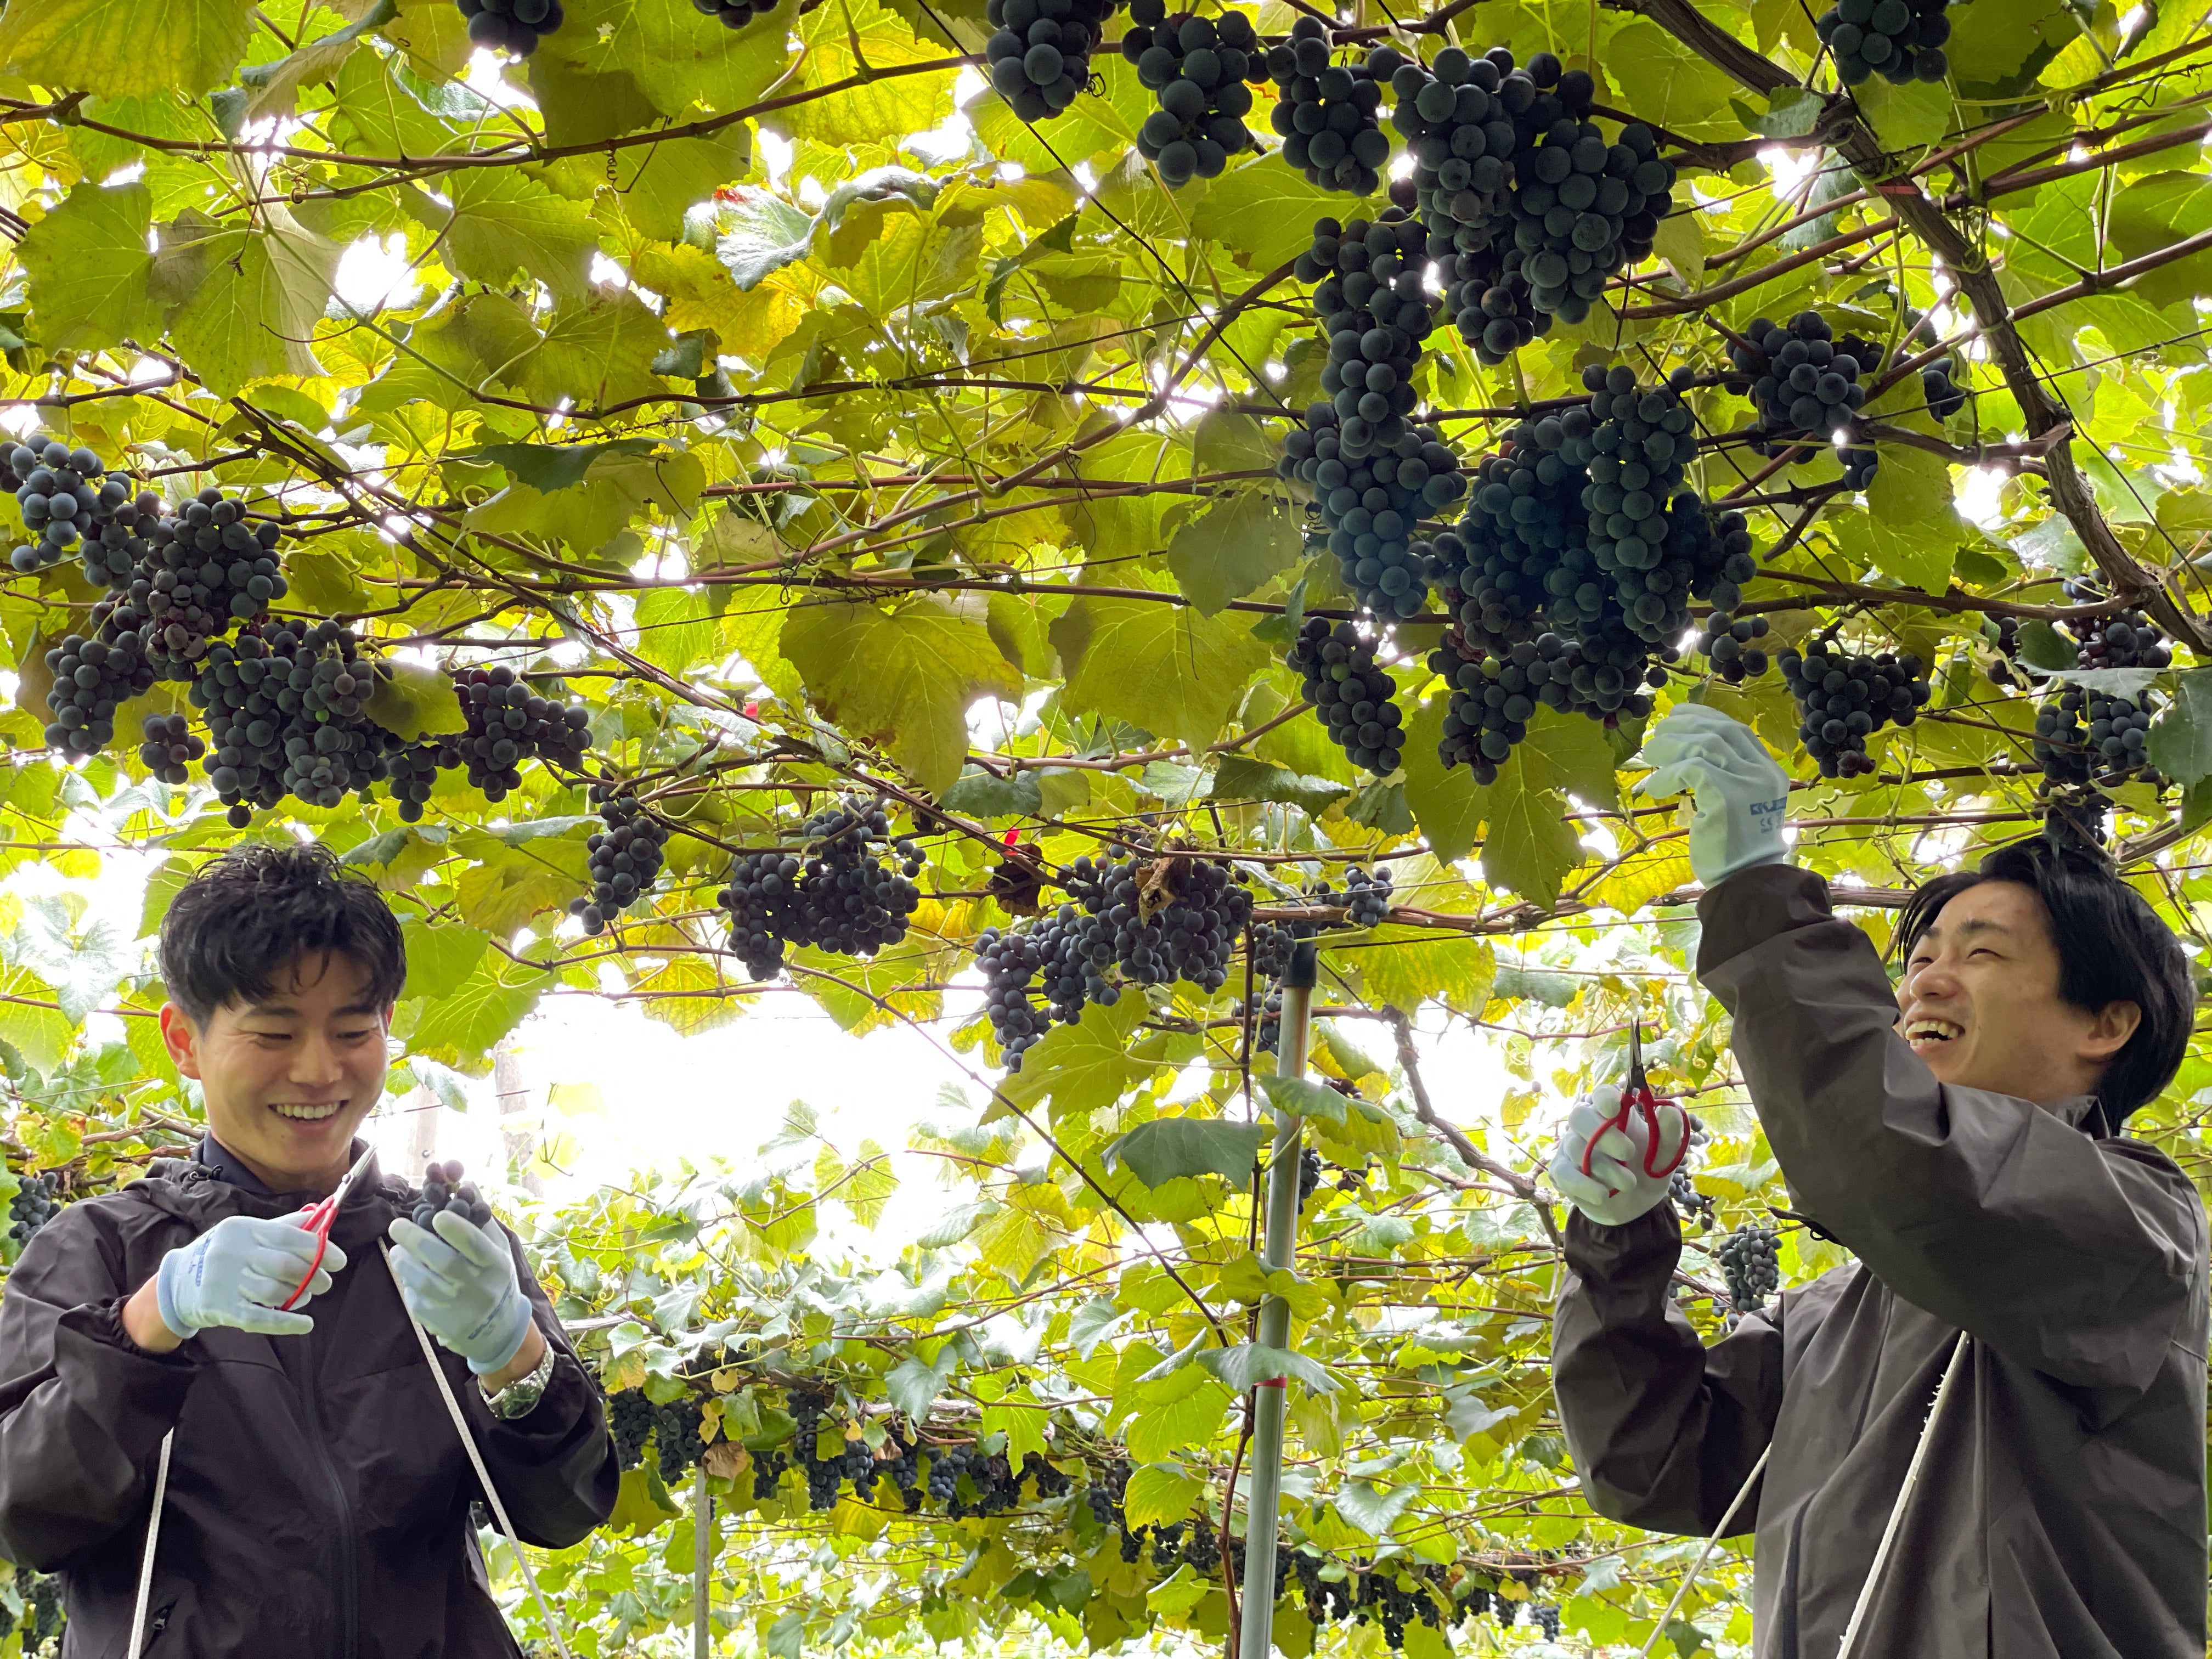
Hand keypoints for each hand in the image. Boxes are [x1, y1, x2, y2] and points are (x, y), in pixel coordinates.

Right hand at [154, 1214, 346, 1338]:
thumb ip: (284, 1226)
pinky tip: (306, 1324)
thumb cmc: (225, 1254)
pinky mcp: (220, 1309)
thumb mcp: (248, 1233)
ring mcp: (224, 1281)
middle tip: (326, 1283)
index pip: (289, 1237)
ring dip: (299, 1297)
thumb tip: (321, 1217)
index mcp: (242, 1229)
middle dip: (314, 1276)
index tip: (339, 1261)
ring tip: (306, 1297)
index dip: (320, 1249)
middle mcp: (231, 1252)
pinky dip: (288, 1323)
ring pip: (275, 1292)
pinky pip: (260, 1319)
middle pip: (285, 1265)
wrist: (176, 1283)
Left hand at [387, 1210, 531, 1374]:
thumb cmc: (496, 1278)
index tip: (437, 1215)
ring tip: (398, 1250)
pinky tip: (409, 1274)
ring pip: (424, 1283)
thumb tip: (464, 1184)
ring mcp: (460, 1310)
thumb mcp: (498, 1248)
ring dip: (404, 1262)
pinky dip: (409, 1284)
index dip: (455, 1229)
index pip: (475, 1244)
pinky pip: (417, 1301)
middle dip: (416, 1240)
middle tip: (396, 1225)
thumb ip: (480, 1219)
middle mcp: (480, 1288)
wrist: (499, 1330)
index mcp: (496, 1264)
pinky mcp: (442, 1325)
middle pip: (443, 1262)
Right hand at [1548, 1086, 1685, 1226]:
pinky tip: (1603, 1195)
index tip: (1616, 1109)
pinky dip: (1584, 1185)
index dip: (1605, 1098)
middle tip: (1628, 1152)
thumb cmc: (1648, 1170)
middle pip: (1579, 1116)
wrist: (1636, 1205)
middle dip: (1603, 1134)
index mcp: (1613, 1114)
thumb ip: (1669, 1133)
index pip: (1602, 1094)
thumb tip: (1670, 1109)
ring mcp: (1571, 1148)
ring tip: (1629, 1183)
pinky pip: (1564, 1174)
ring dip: (1606, 1168)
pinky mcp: (1563, 1172)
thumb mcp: (1666, 1155)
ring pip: (1576, 1148)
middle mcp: (1588, 1126)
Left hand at [1635, 704, 1791, 885]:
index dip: (1705, 717)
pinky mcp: (1728, 797)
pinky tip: (1654, 788)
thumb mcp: (1735, 804)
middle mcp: (1763, 773)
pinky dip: (1668, 774)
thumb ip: (1723, 776)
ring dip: (1671, 745)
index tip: (1678, 715)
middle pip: (1720, 731)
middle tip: (1657, 734)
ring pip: (1705, 744)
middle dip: (1684, 726)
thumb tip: (1685, 750)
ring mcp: (1749, 784)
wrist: (1746, 882)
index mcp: (1768, 771)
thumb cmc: (1733, 848)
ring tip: (1649, 756)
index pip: (1737, 730)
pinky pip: (1692, 769)